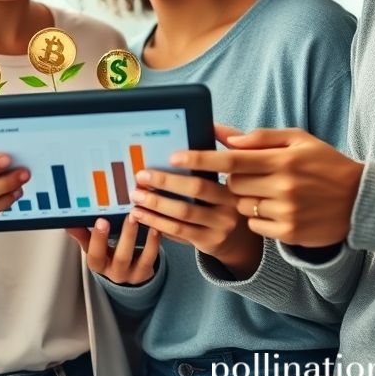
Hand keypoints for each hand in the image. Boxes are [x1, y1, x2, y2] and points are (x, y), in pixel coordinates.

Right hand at [67, 215, 159, 285]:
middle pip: (120, 257)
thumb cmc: (106, 255)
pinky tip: (154, 228)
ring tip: (140, 218)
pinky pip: (151, 258)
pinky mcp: (146, 272)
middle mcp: (114, 272)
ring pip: (137, 257)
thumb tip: (68, 222)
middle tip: (128, 215)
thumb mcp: (92, 248)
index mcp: (98, 264)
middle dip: (125, 236)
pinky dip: (153, 243)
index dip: (98, 239)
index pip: (95, 255)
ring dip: (141, 237)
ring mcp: (131, 273)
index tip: (101, 220)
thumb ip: (83, 235)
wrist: (125, 275)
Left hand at [129, 164, 262, 278]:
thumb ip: (212, 162)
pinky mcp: (209, 242)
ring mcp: (221, 225)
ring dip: (156, 204)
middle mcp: (230, 203)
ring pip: (183, 213)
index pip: (214, 167)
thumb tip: (193, 133)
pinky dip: (158, 222)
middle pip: (196, 189)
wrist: (238, 240)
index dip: (195, 161)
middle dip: (165, 181)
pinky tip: (143, 216)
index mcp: (233, 182)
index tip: (171, 156)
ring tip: (136, 197)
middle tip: (141, 176)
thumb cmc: (222, 202)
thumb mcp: (225, 182)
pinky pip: (179, 231)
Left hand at [184, 124, 363, 247]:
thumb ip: (258, 137)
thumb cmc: (324, 164)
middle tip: (235, 176)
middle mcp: (283, 186)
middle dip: (229, 180)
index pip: (230, 158)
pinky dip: (258, 218)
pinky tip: (276, 209)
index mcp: (282, 159)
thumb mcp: (297, 140)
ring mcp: (287, 212)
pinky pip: (255, 225)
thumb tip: (222, 135)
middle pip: (232, 184)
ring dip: (245, 199)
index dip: (200, 157)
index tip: (175, 156)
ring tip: (267, 192)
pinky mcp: (290, 233)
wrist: (360, 200)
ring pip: (242, 206)